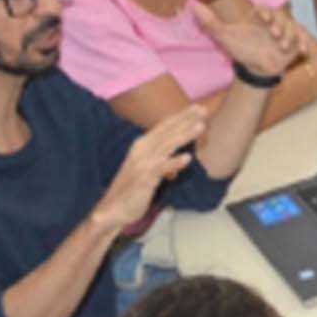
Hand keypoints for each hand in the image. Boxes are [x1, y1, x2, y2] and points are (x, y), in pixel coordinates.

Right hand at [91, 104, 206, 232]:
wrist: (113, 208)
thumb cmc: (133, 189)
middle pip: (167, 131)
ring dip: (185, 135)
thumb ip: (163, 159)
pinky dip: (174, 163)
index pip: (165, 127)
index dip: (181, 116)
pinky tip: (188, 158)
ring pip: (167, 146)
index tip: (197, 107)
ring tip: (201, 127)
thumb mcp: (149, 168)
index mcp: (143, 145)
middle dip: (186, 119)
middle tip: (203, 109)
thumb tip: (181, 156)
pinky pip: (161, 169)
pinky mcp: (144, 179)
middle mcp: (142, 150)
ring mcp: (143, 164)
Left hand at [195, 2, 304, 81]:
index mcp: (259, 19)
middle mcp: (274, 24)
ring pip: (293, 28)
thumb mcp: (224, 36)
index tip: (262, 18)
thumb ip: (210, 22)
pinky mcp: (294, 45)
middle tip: (274, 34)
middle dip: (280, 24)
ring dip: (290, 36)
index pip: (265, 9)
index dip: (266, 11)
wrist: (255, 69)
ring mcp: (285, 34)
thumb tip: (194, 6)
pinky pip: (303, 41)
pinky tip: (302, 52)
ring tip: (282, 46)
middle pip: (282, 17)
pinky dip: (303, 45)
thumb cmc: (241, 50)